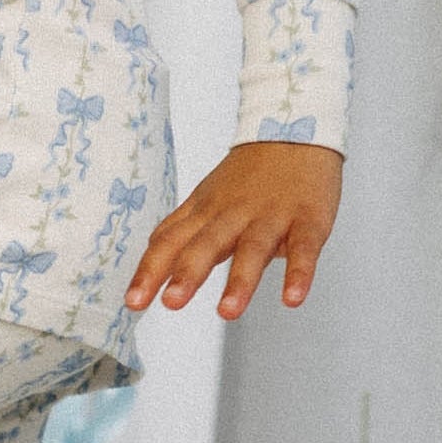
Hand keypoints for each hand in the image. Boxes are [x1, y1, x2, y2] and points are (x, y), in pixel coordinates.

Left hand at [130, 141, 342, 321]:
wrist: (296, 130)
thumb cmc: (249, 174)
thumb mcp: (206, 197)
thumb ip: (180, 230)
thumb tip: (151, 262)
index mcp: (205, 211)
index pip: (170, 242)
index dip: (150, 271)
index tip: (133, 302)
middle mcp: (234, 214)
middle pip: (207, 244)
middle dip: (188, 274)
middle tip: (171, 303)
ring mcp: (272, 217)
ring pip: (252, 249)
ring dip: (240, 281)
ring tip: (227, 312)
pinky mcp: (308, 221)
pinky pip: (304, 249)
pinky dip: (299, 273)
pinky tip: (292, 298)